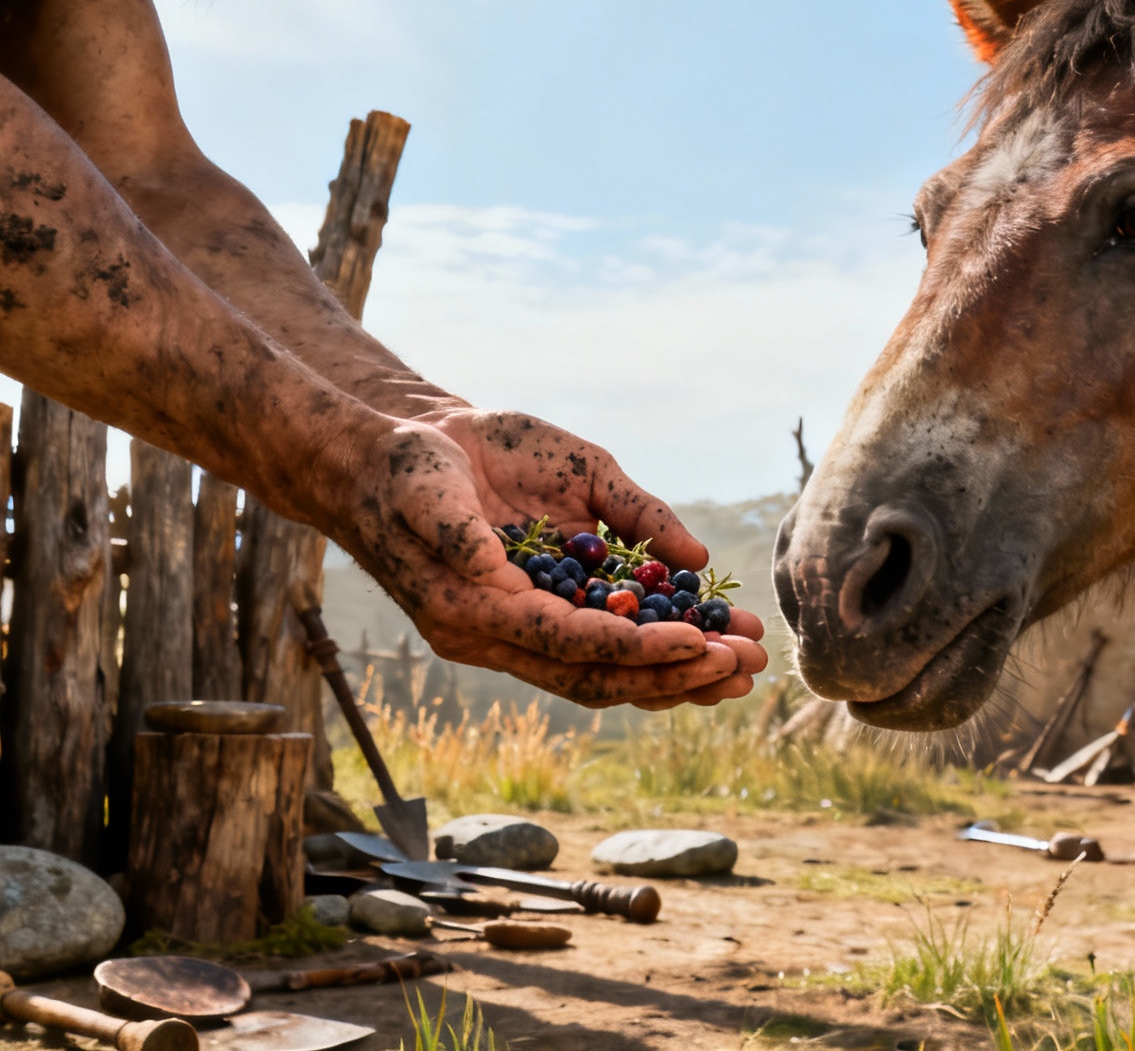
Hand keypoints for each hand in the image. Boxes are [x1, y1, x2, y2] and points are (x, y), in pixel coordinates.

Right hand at [326, 409, 767, 708]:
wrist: (383, 461)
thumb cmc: (405, 466)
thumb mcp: (430, 484)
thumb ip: (466, 529)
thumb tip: (498, 566)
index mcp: (471, 610)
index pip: (564, 643)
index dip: (632, 645)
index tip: (697, 639)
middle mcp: (499, 633)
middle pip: (598, 673)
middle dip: (675, 672)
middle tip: (747, 667)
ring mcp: (522, 624)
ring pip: (609, 668)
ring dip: (680, 669)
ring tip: (751, 663)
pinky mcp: (543, 604)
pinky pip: (607, 637)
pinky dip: (662, 638)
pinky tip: (715, 630)